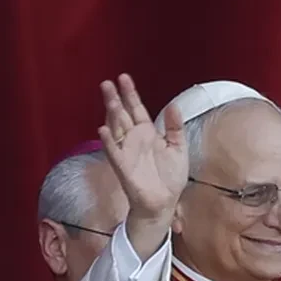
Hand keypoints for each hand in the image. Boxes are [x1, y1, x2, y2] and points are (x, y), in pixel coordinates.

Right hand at [97, 74, 187, 221]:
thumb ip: (175, 127)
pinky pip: (113, 152)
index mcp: (147, 133)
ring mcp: (127, 152)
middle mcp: (134, 139)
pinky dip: (108, 142)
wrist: (165, 203)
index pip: (136, 108)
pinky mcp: (123, 167)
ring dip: (111, 113)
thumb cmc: (169, 178)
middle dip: (115, 98)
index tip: (124, 77)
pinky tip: (103, 130)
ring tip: (108, 98)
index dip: (130, 94)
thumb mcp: (178, 148)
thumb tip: (173, 105)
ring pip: (116, 128)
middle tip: (108, 82)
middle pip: (122, 114)